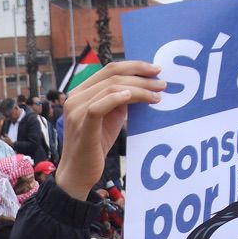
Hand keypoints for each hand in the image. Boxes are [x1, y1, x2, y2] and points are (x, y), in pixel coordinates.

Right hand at [55, 61, 162, 200]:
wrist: (79, 172)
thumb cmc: (95, 145)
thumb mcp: (110, 117)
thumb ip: (119, 100)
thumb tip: (141, 87)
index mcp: (81, 91)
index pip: (109, 69)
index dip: (134, 66)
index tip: (155, 70)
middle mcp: (75, 97)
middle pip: (112, 75)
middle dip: (141, 76)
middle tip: (162, 83)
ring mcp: (76, 111)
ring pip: (110, 88)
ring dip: (138, 89)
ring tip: (157, 95)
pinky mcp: (82, 125)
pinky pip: (99, 106)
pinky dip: (116, 98)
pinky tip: (132, 97)